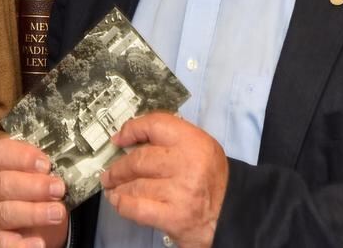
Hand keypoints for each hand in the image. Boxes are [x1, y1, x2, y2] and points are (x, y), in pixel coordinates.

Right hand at [0, 137, 68, 247]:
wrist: (40, 205)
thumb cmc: (38, 179)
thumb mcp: (41, 166)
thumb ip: (47, 162)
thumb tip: (67, 161)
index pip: (1, 153)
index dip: (22, 157)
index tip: (46, 164)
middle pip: (4, 184)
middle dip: (34, 187)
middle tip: (58, 188)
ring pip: (6, 212)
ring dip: (34, 213)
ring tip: (57, 212)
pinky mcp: (0, 235)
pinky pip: (6, 243)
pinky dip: (22, 245)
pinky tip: (39, 243)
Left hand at [100, 112, 227, 247]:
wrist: (233, 213)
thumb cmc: (209, 178)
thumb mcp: (198, 148)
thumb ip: (169, 140)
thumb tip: (129, 138)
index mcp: (193, 141)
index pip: (154, 124)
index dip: (131, 129)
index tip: (118, 139)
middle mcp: (187, 163)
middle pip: (138, 159)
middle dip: (119, 168)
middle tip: (110, 173)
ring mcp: (180, 191)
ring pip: (135, 184)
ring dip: (118, 187)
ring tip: (113, 187)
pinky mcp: (174, 216)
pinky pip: (136, 208)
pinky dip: (122, 205)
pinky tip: (119, 201)